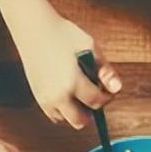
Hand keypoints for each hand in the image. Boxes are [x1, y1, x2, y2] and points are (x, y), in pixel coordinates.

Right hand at [13, 14, 120, 129]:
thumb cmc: (63, 35)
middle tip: (94, 97)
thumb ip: (105, 70)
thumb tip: (117, 88)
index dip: (106, 98)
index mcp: (72, 82)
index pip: (96, 102)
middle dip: (92, 113)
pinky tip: (68, 93)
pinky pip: (54, 115)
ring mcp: (45, 99)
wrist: (34, 30)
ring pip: (67, 120)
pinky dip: (64, 110)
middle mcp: (57, 95)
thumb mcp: (90, 47)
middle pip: (80, 121)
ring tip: (79, 93)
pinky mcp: (38, 98)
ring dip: (77, 112)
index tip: (108, 90)